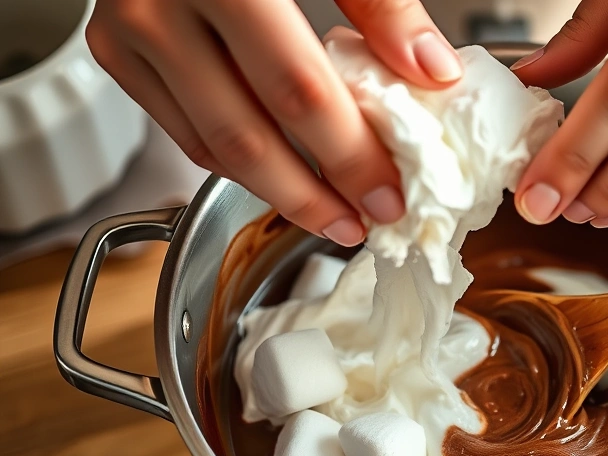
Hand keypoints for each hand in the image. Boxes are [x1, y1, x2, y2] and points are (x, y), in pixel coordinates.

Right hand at [86, 0, 462, 244]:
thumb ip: (382, 6)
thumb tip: (432, 72)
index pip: (298, 91)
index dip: (348, 157)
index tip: (387, 196)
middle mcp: (162, 7)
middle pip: (247, 136)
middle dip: (311, 197)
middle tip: (358, 224)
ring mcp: (130, 31)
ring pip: (210, 145)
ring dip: (275, 191)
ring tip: (328, 213)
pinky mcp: (115, 49)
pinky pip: (182, 130)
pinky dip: (235, 162)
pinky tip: (281, 175)